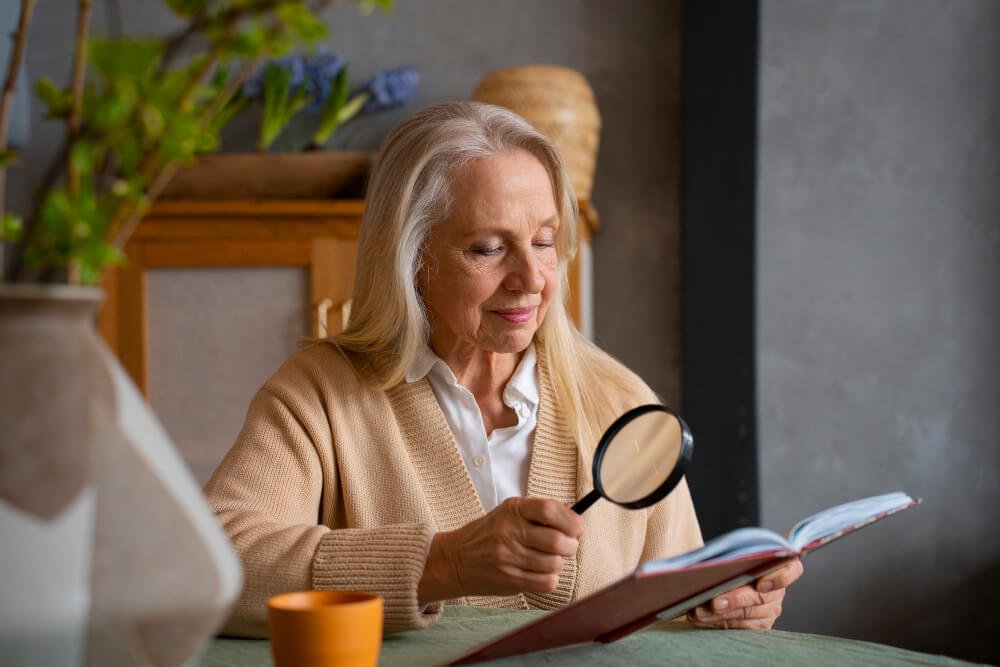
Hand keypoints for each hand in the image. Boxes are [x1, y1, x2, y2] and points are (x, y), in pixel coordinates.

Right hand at [417, 497, 583, 604]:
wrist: (456, 560)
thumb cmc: (489, 534)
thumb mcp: (509, 513)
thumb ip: (539, 513)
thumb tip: (575, 522)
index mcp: (512, 510)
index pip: (548, 510)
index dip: (570, 520)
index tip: (577, 528)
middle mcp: (509, 532)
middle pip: (557, 541)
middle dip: (571, 545)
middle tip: (568, 546)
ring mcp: (508, 558)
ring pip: (554, 564)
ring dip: (559, 563)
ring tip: (550, 559)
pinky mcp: (510, 580)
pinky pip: (546, 583)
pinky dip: (550, 579)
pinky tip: (541, 573)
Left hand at [687, 558, 803, 629]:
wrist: (729, 574)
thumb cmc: (733, 560)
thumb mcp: (735, 554)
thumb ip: (733, 559)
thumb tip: (712, 567)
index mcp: (779, 565)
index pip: (791, 571)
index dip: (778, 579)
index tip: (760, 585)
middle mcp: (778, 590)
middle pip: (761, 597)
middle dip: (734, 600)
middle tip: (714, 603)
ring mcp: (771, 609)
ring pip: (748, 615)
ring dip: (720, 615)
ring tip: (699, 612)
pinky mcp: (760, 625)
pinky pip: (740, 627)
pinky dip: (718, 623)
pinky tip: (701, 619)